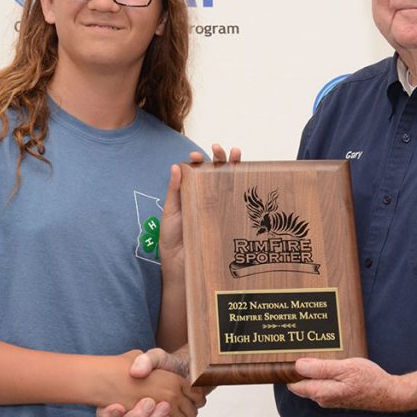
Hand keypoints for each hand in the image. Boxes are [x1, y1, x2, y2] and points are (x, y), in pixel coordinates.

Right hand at [97, 349, 208, 416]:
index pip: (104, 413)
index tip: (119, 406)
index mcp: (120, 397)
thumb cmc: (167, 367)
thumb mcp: (157, 357)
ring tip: (164, 408)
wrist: (187, 376)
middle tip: (150, 402)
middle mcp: (128, 414)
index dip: (107, 414)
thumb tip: (136, 371)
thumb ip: (146, 360)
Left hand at [159, 145, 241, 286]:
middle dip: (220, 158)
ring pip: (231, 184)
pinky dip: (245, 189)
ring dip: (234, 166)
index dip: (199, 162)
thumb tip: (176, 167)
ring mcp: (221, 210)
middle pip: (217, 174)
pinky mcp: (230, 221)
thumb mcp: (170, 214)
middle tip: (218, 149)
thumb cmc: (173, 241)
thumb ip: (174, 191)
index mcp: (193, 195)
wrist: (182, 268)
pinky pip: (239, 204)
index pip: (198, 173)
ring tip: (235, 154)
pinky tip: (246, 177)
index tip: (195, 156)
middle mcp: (209, 199)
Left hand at [286, 357, 415, 411]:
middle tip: (297, 348)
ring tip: (310, 351)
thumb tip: (298, 366)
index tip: (285, 355)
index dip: (288, 370)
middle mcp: (322, 398)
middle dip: (297, 368)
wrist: (389, 394)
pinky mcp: (337, 395)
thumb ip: (321, 368)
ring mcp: (330, 398)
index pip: (293, 384)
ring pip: (312, 382)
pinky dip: (319, 372)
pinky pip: (322, 383)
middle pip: (301, 383)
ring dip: (309, 369)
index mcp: (321, 393)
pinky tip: (324, 361)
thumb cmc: (369, 380)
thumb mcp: (345, 369)